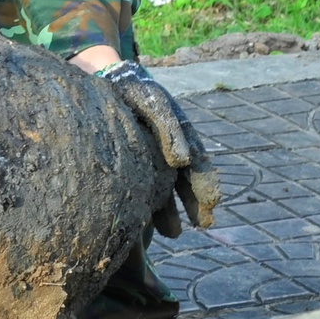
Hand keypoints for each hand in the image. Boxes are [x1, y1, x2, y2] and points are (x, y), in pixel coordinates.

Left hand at [92, 60, 221, 235]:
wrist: (107, 84)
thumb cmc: (136, 92)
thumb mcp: (155, 104)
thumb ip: (169, 130)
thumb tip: (183, 162)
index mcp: (182, 136)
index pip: (199, 163)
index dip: (206, 183)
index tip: (212, 203)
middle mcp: (170, 151)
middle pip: (186, 181)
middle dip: (196, 203)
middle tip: (203, 224)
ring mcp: (152, 161)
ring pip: (165, 190)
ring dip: (171, 212)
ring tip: (174, 234)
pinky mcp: (132, 168)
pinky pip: (143, 190)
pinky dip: (147, 206)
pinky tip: (146, 225)